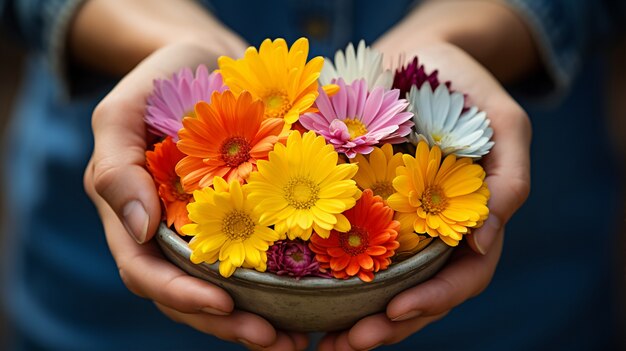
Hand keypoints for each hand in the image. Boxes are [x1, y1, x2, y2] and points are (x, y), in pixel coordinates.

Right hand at [83, 42, 307, 349]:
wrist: (206, 62)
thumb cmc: (161, 82)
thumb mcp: (122, 113)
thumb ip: (116, 168)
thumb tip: (139, 229)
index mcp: (133, 217)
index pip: (147, 272)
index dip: (180, 295)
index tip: (223, 303)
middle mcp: (170, 233)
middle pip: (188, 295)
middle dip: (226, 322)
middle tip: (273, 339)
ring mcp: (206, 229)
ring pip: (224, 287)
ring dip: (256, 317)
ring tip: (296, 338)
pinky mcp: (242, 216)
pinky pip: (256, 257)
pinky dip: (278, 284)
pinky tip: (310, 298)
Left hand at [318, 41, 530, 349]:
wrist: (414, 53)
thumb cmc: (462, 83)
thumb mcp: (503, 121)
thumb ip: (509, 178)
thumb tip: (487, 240)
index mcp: (467, 221)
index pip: (460, 277)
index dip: (432, 300)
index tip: (393, 311)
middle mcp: (430, 230)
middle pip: (417, 293)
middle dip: (388, 324)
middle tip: (348, 344)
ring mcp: (395, 220)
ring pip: (381, 281)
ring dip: (356, 315)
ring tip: (324, 340)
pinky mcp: (359, 203)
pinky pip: (347, 245)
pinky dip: (331, 276)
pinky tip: (305, 294)